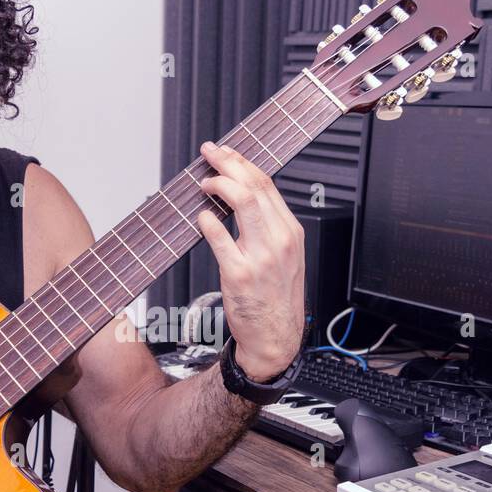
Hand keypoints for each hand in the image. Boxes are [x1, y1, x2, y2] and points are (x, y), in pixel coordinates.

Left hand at [196, 141, 305, 380]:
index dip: (242, 163)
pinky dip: (208, 221)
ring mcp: (261, 257)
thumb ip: (266, 228)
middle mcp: (280, 241)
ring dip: (219, 184)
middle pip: (255, 186)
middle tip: (209, 154)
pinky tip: (201, 216)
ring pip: (243, 203)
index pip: (267, 184)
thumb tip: (240, 197)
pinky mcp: (239, 274)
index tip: (225, 152)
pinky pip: (220, 238)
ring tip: (204, 182)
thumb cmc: (275, 299)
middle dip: (228, 162)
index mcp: (290, 233)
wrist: (274, 338)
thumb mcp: (284, 258)